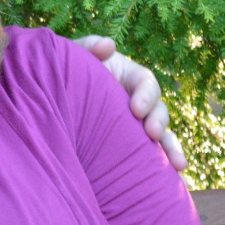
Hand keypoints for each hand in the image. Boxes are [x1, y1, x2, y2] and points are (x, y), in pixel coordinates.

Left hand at [76, 36, 185, 171]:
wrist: (47, 97)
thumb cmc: (64, 72)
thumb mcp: (72, 55)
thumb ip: (88, 47)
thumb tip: (108, 45)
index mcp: (126, 76)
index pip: (146, 82)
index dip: (145, 94)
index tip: (136, 109)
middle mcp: (134, 100)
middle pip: (158, 109)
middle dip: (159, 122)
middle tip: (151, 133)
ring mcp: (133, 123)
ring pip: (160, 135)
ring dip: (170, 148)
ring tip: (177, 165)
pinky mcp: (126, 143)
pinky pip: (147, 154)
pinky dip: (161, 164)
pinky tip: (172, 178)